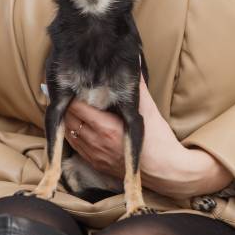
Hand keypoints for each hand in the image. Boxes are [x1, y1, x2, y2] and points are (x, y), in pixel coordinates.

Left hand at [63, 77, 232, 199]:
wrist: (166, 172)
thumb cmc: (159, 141)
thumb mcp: (149, 110)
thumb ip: (137, 87)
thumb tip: (133, 62)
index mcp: (106, 128)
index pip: (75, 107)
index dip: (72, 94)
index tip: (74, 85)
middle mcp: (96, 143)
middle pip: (68, 119)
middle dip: (67, 105)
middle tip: (69, 92)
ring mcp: (94, 155)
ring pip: (68, 132)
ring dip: (67, 119)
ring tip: (70, 106)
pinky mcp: (95, 164)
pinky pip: (75, 146)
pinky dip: (73, 133)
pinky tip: (77, 124)